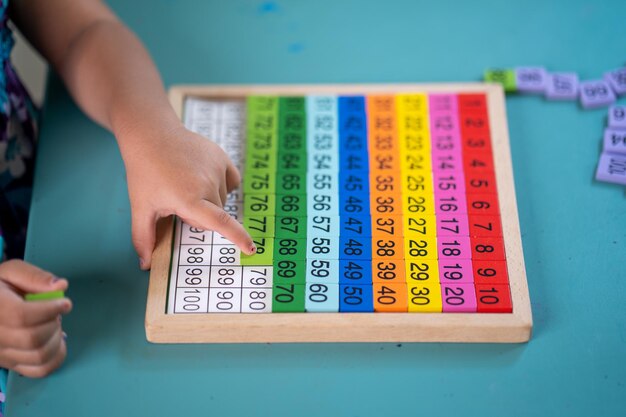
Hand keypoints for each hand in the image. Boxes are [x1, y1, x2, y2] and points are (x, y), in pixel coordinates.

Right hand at [0, 260, 71, 377]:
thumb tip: (60, 286)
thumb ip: (34, 276)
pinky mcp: (10, 365)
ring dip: (56, 339)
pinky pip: (39, 370)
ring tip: (53, 324)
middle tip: (55, 312)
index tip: (65, 303)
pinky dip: (56, 357)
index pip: (22, 316)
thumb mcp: (11, 272)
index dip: (50, 310)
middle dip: (53, 323)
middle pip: (32, 339)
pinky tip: (56, 340)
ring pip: (39, 357)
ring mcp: (0, 354)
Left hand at [120, 124, 254, 269]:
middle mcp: (207, 184)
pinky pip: (231, 181)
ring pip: (222, 198)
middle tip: (178, 201)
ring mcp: (216, 168)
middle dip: (201, 215)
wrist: (152, 134)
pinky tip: (204, 177)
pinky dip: (222, 184)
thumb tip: (144, 265)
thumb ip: (143, 237)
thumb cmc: (144, 173)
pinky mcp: (222, 157)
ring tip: (187, 184)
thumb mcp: (141, 207)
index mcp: (189, 199)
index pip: (220, 223)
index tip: (251, 249)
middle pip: (215, 214)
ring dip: (210, 199)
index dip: (237, 237)